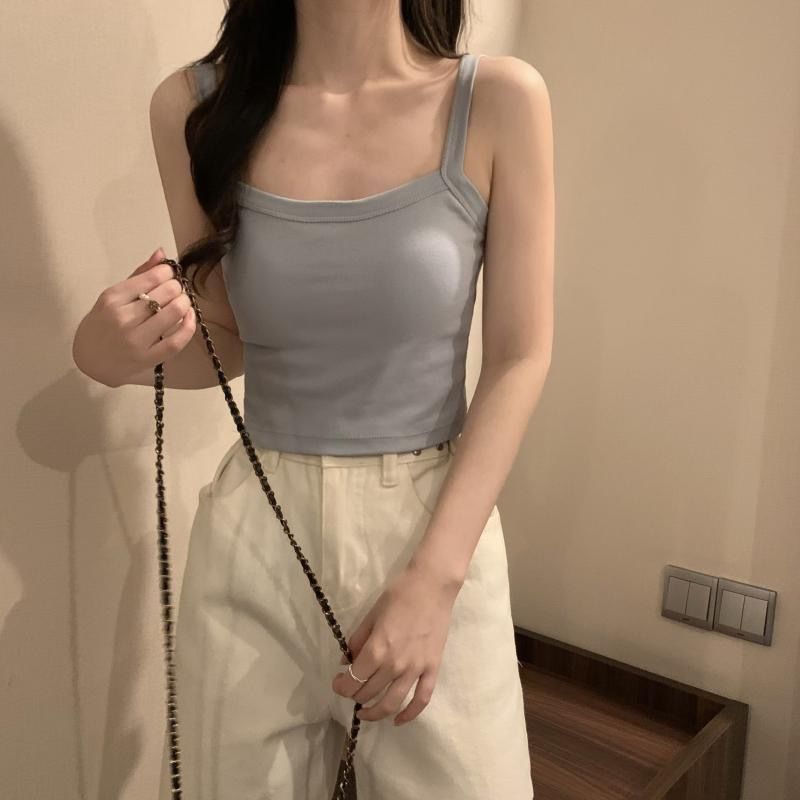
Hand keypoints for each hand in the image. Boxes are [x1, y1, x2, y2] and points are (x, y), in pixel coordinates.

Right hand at [72, 248, 196, 385]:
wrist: (89, 359)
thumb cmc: (103, 324)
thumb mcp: (114, 296)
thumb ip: (139, 275)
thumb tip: (161, 252)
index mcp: (113, 298)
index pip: (152, 277)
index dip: (168, 272)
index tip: (170, 274)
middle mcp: (123, 318)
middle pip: (166, 293)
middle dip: (178, 287)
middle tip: (177, 290)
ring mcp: (136, 340)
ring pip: (174, 313)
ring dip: (185, 303)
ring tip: (183, 302)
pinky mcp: (148, 358)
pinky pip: (177, 340)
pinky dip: (189, 326)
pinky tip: (189, 317)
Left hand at [331, 561, 461, 725]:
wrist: (433, 585)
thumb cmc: (400, 594)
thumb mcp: (372, 614)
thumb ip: (358, 640)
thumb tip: (347, 661)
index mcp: (378, 649)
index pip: (354, 680)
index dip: (341, 686)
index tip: (338, 682)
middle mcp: (395, 665)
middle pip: (369, 692)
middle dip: (355, 695)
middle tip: (351, 690)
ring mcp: (416, 669)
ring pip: (392, 703)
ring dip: (375, 712)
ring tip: (366, 712)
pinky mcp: (432, 669)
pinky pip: (421, 699)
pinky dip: (409, 714)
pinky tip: (398, 720)